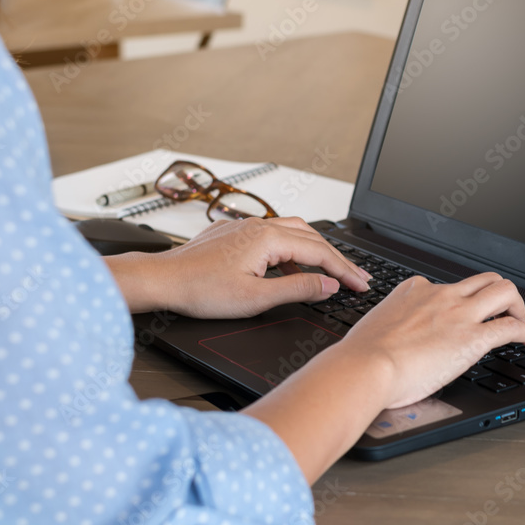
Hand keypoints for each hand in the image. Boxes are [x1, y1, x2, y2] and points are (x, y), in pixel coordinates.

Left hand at [106, 217, 370, 318]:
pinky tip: (292, 267)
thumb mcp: (256, 298)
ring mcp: (247, 227)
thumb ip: (297, 290)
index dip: (345, 271)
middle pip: (313, 238)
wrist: (162, 280)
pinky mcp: (236, 234)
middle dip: (337, 258)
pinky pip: (275, 235)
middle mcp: (260, 226)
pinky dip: (294, 250)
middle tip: (356, 277)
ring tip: (331, 271)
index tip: (362, 284)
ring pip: (295, 232)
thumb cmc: (200, 290)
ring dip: (317, 250)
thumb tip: (328, 285)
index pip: (321, 253)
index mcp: (269, 239)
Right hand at [244, 271, 524, 482]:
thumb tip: (387, 344)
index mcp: (413, 291)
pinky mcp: (472, 338)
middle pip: (483, 279)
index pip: (446, 285)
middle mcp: (439, 295)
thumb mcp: (374, 329)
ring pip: (504, 290)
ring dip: (517, 305)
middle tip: (503, 311)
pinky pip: (511, 327)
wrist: (364, 366)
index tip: (461, 313)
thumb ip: (389, 328)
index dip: (459, 299)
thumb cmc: (360, 357)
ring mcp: (458, 314)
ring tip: (520, 321)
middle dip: (499, 293)